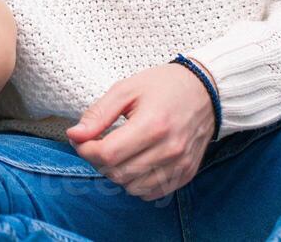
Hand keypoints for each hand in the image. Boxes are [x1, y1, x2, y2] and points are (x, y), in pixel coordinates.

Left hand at [67, 63, 216, 199]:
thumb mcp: (125, 90)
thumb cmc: (163, 86)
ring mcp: (180, 165)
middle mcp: (169, 150)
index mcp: (153, 125)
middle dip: (97, 161)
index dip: (85, 150)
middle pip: (118, 173)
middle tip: (94, 144)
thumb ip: (98, 114)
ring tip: (115, 152)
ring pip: (133, 187)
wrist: (205, 91)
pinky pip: (153, 193)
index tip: (80, 139)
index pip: (108, 154)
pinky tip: (133, 163)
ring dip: (115, 173)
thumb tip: (75, 135)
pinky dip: (136, 183)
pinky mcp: (187, 174)